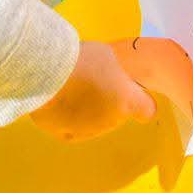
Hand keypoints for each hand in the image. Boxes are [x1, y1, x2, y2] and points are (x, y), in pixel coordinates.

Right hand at [30, 41, 155, 142]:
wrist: (46, 75)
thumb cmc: (81, 59)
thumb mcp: (107, 56)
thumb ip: (116, 72)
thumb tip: (113, 76)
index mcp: (126, 100)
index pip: (147, 110)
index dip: (140, 101)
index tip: (130, 93)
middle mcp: (112, 121)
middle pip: (116, 113)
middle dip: (108, 101)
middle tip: (91, 82)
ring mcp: (90, 131)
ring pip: (94, 122)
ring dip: (88, 110)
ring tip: (70, 88)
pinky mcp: (67, 136)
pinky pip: (72, 127)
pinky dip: (67, 118)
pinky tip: (58, 101)